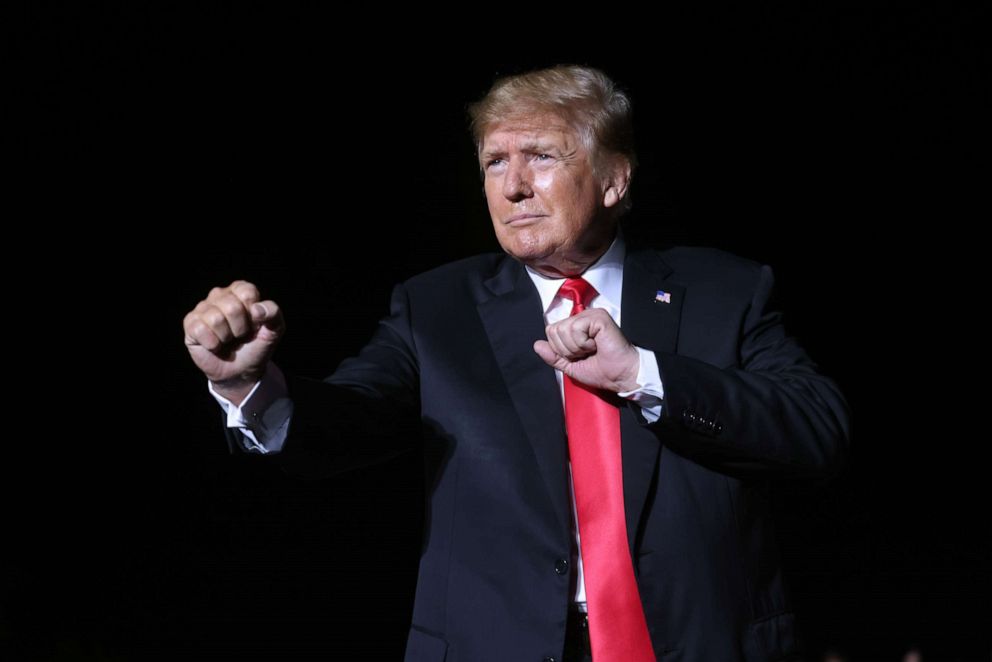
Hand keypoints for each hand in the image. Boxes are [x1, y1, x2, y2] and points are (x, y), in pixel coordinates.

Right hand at [183, 280, 284, 396]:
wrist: (241, 371)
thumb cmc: (256, 346)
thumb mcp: (274, 330)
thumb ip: (274, 314)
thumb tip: (256, 309)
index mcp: (240, 291)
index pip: (247, 292)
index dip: (254, 314)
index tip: (255, 324)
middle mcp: (219, 295)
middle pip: (232, 307)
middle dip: (240, 328)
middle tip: (240, 335)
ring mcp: (202, 308)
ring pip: (215, 319)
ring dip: (226, 337)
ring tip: (227, 340)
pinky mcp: (190, 323)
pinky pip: (200, 329)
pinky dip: (212, 343)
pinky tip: (215, 345)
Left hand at [533, 308, 639, 392]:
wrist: (620, 376)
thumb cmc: (601, 370)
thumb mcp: (570, 366)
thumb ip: (553, 356)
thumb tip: (536, 345)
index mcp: (575, 326)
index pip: (551, 331)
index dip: (561, 349)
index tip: (579, 356)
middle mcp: (582, 317)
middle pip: (554, 330)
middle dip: (567, 349)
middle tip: (586, 353)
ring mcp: (590, 315)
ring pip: (564, 330)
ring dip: (576, 347)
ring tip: (592, 350)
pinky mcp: (598, 317)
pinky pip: (576, 328)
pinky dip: (584, 343)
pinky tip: (597, 345)